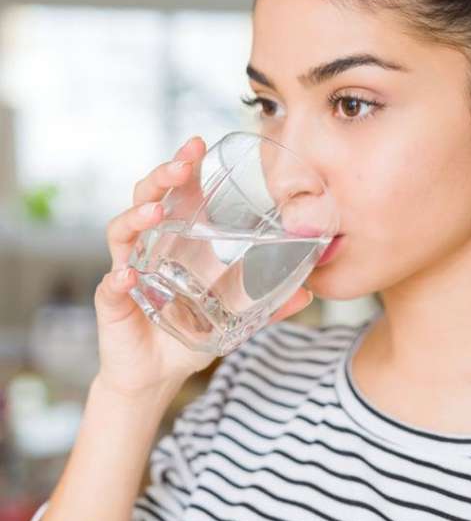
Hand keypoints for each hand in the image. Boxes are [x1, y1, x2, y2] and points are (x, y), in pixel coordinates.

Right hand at [93, 137, 314, 400]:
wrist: (158, 375)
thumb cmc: (190, 335)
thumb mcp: (236, 317)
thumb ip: (269, 305)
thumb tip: (309, 293)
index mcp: (176, 244)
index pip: (177, 196)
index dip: (184, 168)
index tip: (199, 145)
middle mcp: (148, 249)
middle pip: (147, 200)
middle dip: (162, 178)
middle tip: (182, 164)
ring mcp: (128, 272)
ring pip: (122, 233)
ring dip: (137, 217)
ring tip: (157, 212)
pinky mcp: (114, 303)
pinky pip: (110, 286)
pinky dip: (117, 280)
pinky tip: (128, 276)